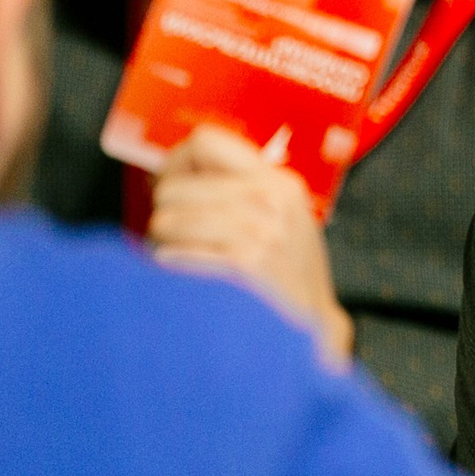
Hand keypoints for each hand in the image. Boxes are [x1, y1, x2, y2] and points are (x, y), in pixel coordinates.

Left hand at [149, 124, 352, 367]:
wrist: (310, 333)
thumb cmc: (287, 279)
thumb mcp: (281, 219)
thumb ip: (236, 190)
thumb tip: (166, 173)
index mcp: (278, 182)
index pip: (204, 142)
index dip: (177, 164)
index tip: (176, 188)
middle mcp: (268, 199)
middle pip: (172, 186)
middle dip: (167, 214)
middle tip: (181, 237)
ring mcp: (257, 232)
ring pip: (164, 220)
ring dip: (164, 245)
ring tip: (189, 261)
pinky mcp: (242, 265)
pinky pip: (171, 256)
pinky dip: (172, 270)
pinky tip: (191, 280)